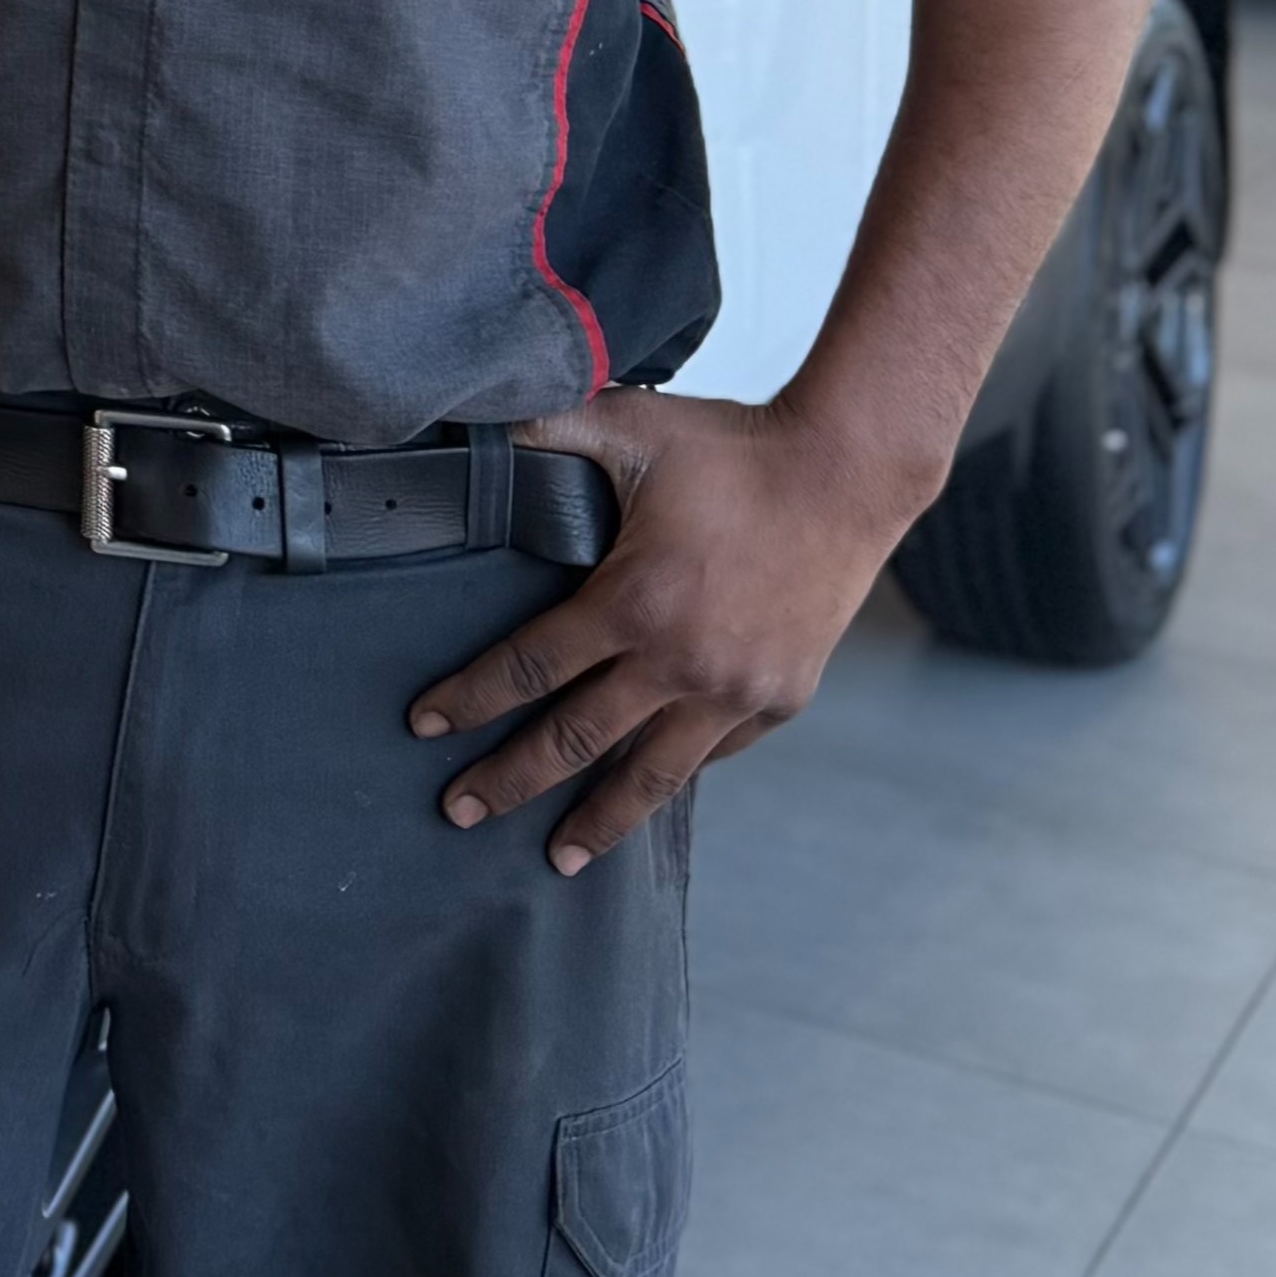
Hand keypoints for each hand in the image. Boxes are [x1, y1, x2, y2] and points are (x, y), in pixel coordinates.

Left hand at [407, 385, 927, 868]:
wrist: (850, 472)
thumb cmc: (734, 446)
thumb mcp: (632, 422)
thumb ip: (547, 427)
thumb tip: (473, 418)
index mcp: (636, 601)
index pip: (531, 667)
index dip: (470, 699)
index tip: (425, 726)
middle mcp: (683, 662)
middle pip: (576, 741)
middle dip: (509, 782)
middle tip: (458, 813)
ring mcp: (737, 691)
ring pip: (650, 777)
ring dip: (597, 820)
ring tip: (556, 858)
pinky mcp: (779, 700)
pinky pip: (710, 754)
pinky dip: (669, 775)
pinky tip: (640, 795)